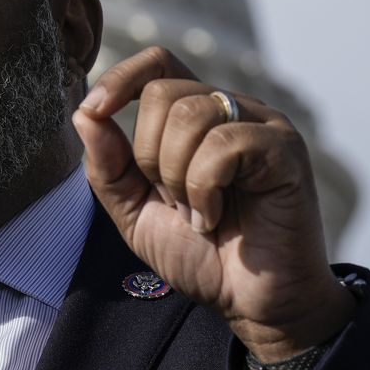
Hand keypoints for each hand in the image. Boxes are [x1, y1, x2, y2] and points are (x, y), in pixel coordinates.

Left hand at [75, 46, 353, 361]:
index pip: (158, 63)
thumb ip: (107, 166)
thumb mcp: (135, 211)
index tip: (94, 111)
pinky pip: (224, 144)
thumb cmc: (201, 256)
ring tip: (197, 214)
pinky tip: (213, 220)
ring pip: (189, 114)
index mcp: (197, 117)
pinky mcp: (285, 150)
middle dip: (148, 156)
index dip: (120, 78)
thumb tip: (84, 114)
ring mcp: (263, 126)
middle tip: (172, 202)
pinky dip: (203, 188)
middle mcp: (232, 111)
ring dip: (176, 176)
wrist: (254, 306)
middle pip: (162, 92)